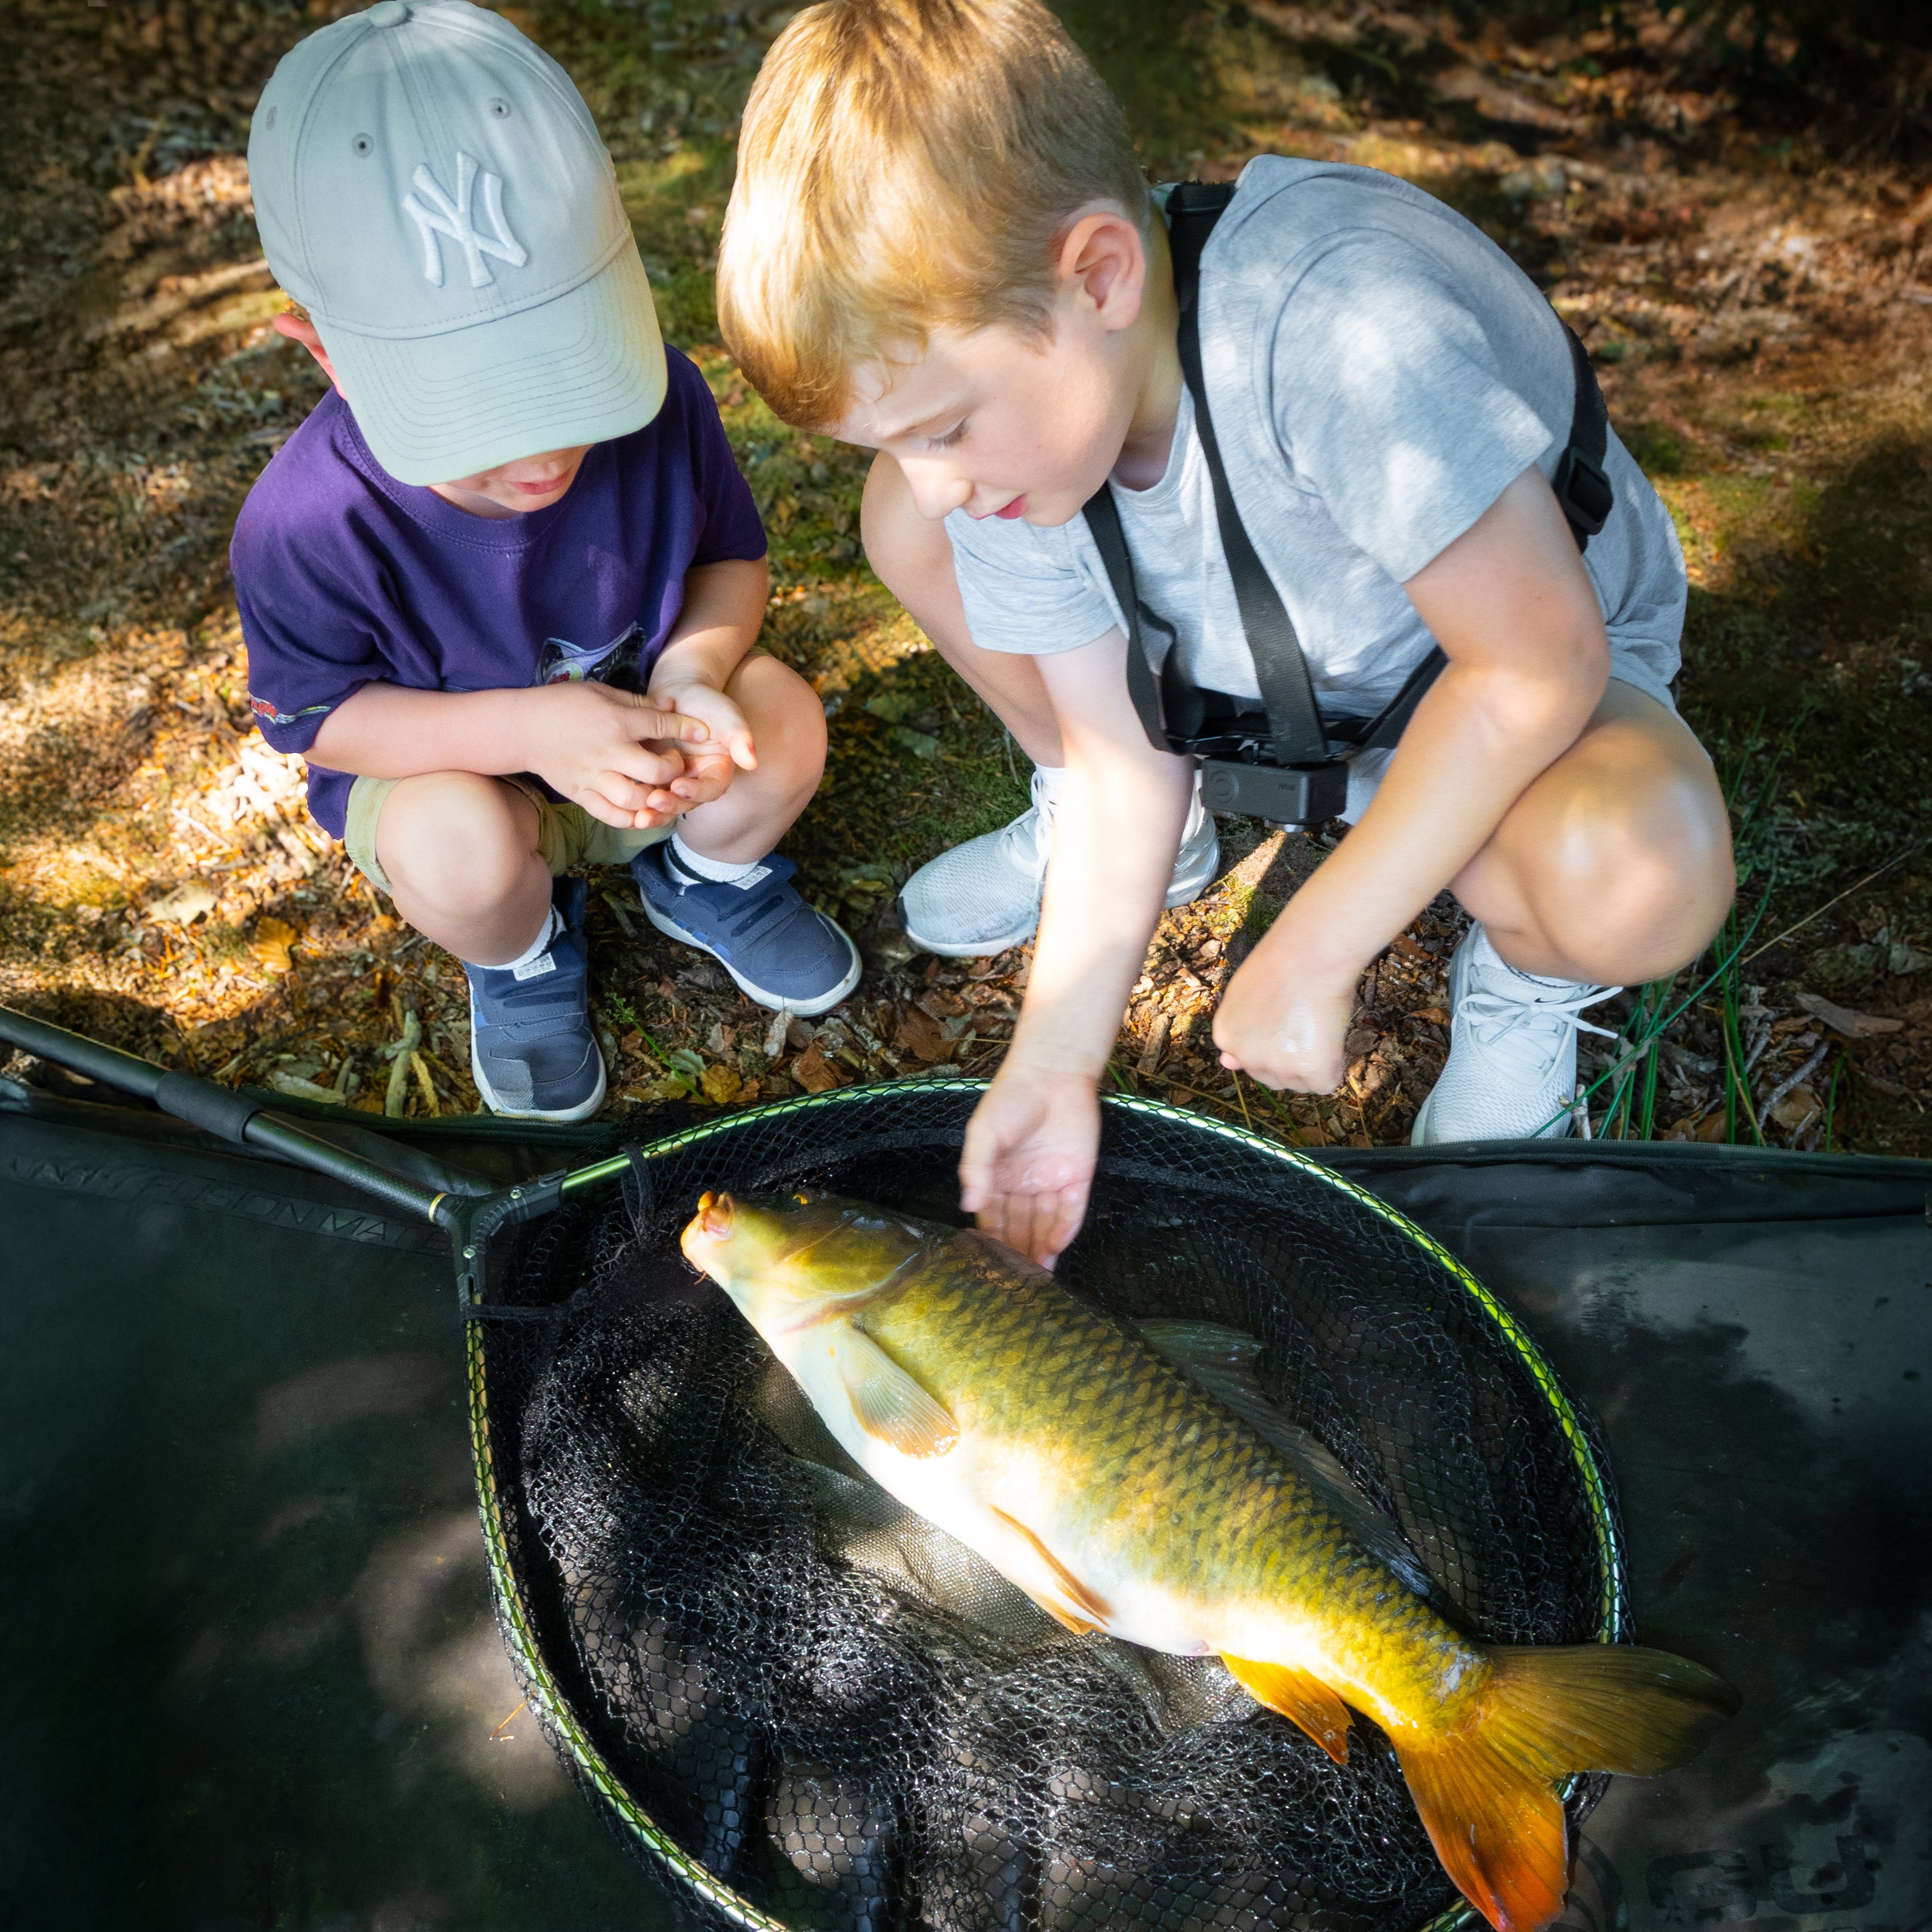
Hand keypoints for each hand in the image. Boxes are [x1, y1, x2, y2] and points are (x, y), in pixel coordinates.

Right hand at [522, 681, 709, 829]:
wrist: (522, 729)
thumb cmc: (564, 705)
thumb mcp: (602, 692)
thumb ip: (638, 702)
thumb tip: (673, 704)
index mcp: (614, 722)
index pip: (660, 726)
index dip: (686, 728)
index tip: (703, 732)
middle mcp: (607, 752)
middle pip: (655, 771)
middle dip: (674, 770)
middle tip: (676, 765)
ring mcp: (593, 777)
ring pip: (635, 800)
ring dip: (655, 798)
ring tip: (660, 790)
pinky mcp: (581, 795)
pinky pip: (611, 816)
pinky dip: (632, 819)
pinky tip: (643, 812)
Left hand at [649, 676, 757, 809]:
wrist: (677, 690)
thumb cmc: (705, 700)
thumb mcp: (726, 714)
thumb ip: (740, 736)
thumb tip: (752, 762)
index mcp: (718, 769)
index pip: (711, 789)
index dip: (697, 792)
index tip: (679, 786)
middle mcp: (697, 780)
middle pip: (686, 803)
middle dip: (670, 807)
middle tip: (652, 803)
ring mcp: (674, 780)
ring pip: (665, 804)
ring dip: (652, 812)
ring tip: (637, 814)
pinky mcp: (653, 777)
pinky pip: (646, 793)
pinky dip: (637, 800)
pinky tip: (623, 801)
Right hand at [959, 1063, 1099, 1269]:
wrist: (1052, 1072)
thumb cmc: (1010, 1098)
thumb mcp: (983, 1132)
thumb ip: (976, 1167)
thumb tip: (969, 1206)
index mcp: (997, 1178)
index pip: (992, 1219)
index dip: (991, 1242)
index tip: (987, 1269)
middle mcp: (1023, 1186)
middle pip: (1019, 1227)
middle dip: (1017, 1254)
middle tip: (1015, 1285)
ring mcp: (1051, 1182)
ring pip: (1045, 1225)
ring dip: (1041, 1250)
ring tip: (1036, 1280)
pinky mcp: (1078, 1177)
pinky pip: (1072, 1210)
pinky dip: (1065, 1230)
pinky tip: (1056, 1250)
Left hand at [1212, 947, 1357, 1092]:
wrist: (1309, 953)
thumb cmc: (1281, 963)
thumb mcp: (1243, 995)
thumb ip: (1239, 1031)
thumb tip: (1227, 1065)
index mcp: (1226, 1036)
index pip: (1250, 1062)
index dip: (1273, 1043)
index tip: (1285, 1021)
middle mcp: (1245, 1057)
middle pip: (1272, 1078)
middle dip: (1289, 1059)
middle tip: (1303, 1022)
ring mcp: (1276, 1066)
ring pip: (1299, 1084)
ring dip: (1311, 1064)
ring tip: (1317, 1024)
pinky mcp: (1308, 1070)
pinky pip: (1326, 1083)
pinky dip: (1333, 1065)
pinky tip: (1331, 1036)